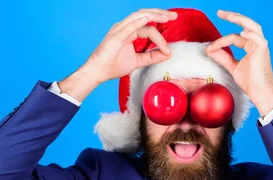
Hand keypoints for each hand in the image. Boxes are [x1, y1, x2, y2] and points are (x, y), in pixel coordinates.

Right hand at [58, 9, 176, 101]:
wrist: (98, 72)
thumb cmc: (114, 65)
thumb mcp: (138, 61)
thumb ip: (152, 57)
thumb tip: (168, 54)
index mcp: (129, 31)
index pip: (149, 28)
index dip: (161, 38)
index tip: (168, 51)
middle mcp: (124, 27)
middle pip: (144, 15)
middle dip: (160, 14)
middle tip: (174, 16)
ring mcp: (119, 30)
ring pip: (139, 17)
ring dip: (154, 15)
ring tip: (166, 17)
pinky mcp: (115, 36)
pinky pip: (129, 26)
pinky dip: (139, 21)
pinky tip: (148, 18)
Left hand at [206, 10, 272, 116]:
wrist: (260, 94)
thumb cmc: (250, 82)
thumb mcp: (232, 67)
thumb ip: (222, 57)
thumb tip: (209, 49)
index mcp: (251, 46)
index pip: (234, 37)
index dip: (220, 42)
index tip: (209, 48)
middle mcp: (257, 44)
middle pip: (246, 24)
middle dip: (233, 17)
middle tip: (220, 13)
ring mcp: (261, 47)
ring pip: (252, 27)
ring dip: (240, 20)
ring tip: (228, 16)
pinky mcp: (263, 52)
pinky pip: (258, 38)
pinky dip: (250, 34)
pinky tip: (241, 33)